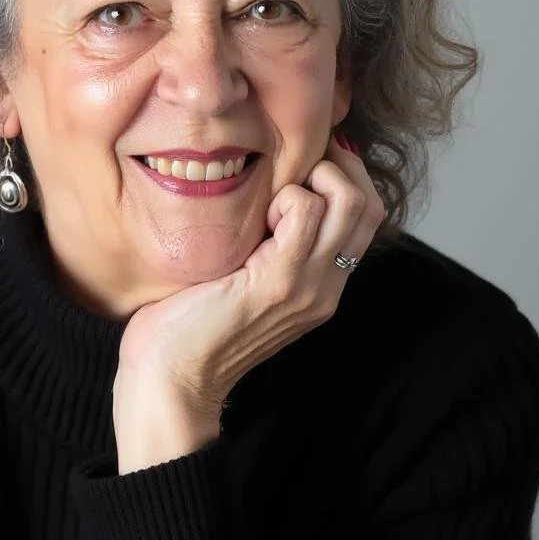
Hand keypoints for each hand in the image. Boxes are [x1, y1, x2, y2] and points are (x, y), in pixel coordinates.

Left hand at [112, 134, 385, 472]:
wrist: (169, 380)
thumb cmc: (190, 322)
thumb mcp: (242, 275)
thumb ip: (267, 243)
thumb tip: (267, 191)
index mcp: (322, 286)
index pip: (367, 216)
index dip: (347, 175)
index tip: (308, 159)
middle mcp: (327, 288)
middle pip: (369, 205)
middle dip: (338, 166)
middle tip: (296, 164)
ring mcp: (308, 287)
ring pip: (349, 203)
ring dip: (312, 179)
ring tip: (273, 196)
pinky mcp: (278, 282)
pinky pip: (305, 214)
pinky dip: (287, 197)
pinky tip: (258, 215)